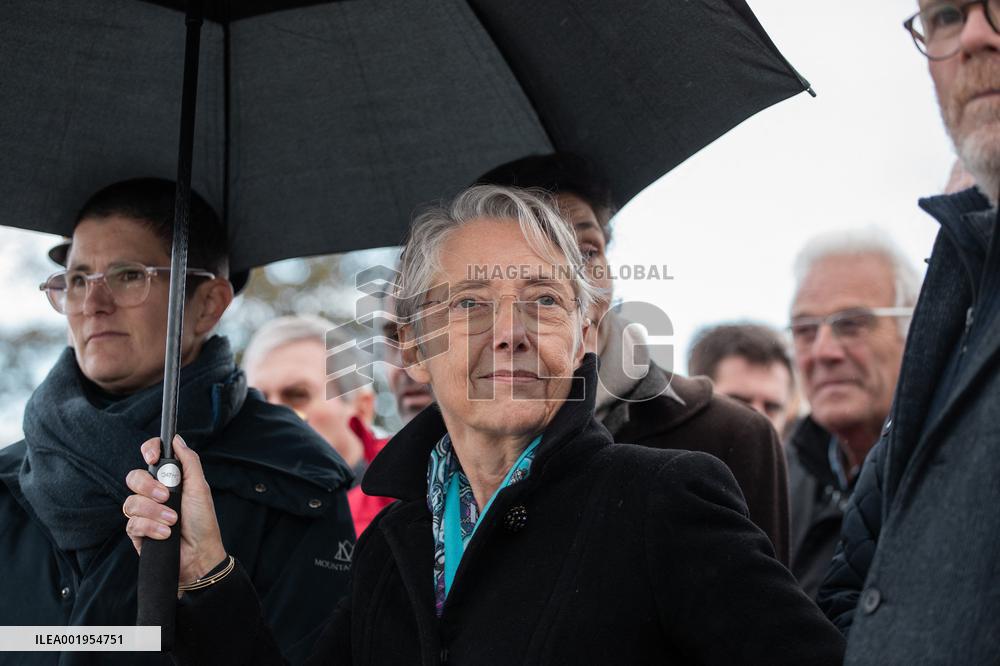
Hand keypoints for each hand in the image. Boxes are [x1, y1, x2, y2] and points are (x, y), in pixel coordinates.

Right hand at [124, 435, 227, 585]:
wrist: (199, 555)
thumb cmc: (202, 522)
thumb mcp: (200, 488)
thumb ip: (189, 462)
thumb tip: (176, 440)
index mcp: (168, 479)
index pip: (151, 456)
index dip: (148, 451)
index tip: (152, 457)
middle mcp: (153, 493)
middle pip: (134, 477)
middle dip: (148, 486)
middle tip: (166, 496)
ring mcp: (144, 513)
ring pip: (131, 502)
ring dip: (154, 512)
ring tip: (173, 520)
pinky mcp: (137, 532)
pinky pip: (132, 524)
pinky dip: (151, 527)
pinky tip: (165, 533)